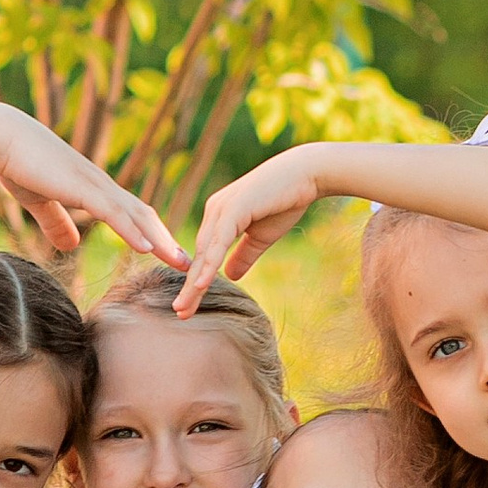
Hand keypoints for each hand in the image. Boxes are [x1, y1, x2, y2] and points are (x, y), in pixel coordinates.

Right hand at [0, 104, 185, 265]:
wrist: (0, 136)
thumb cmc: (17, 163)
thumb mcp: (39, 201)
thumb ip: (56, 222)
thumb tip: (70, 245)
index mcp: (92, 188)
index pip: (131, 214)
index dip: (152, 234)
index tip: (168, 255)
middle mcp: (100, 185)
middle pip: (143, 215)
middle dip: (167, 241)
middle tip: (189, 264)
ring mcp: (93, 184)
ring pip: (136, 215)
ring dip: (160, 240)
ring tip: (179, 262)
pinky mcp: (81, 187)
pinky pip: (113, 212)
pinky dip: (131, 231)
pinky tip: (146, 249)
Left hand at [177, 147, 325, 306]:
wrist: (307, 175)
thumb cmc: (286, 201)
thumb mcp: (261, 236)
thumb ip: (244, 255)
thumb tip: (230, 276)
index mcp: (220, 217)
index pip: (205, 255)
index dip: (197, 281)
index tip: (189, 306)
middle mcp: (215, 211)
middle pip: (199, 256)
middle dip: (190, 286)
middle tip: (180, 313)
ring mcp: (221, 208)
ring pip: (205, 252)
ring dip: (194, 281)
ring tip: (184, 306)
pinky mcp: (233, 208)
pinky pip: (218, 242)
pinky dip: (210, 264)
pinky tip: (201, 284)